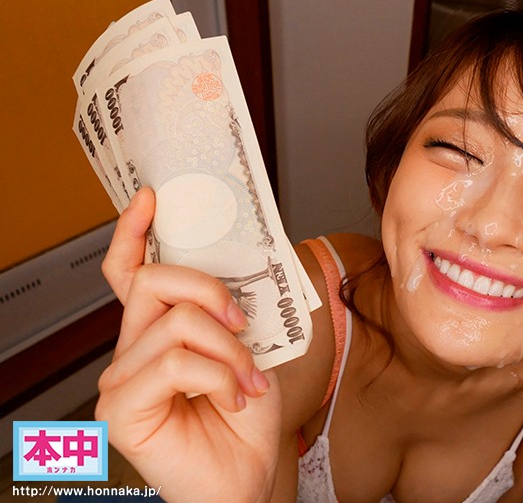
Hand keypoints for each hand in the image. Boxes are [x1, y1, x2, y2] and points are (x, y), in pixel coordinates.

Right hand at [96, 188, 281, 501]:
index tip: (152, 199)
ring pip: (176, 323)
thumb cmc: (246, 418)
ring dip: (229, 351)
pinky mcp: (121, 408)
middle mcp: (133, 350)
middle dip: (211, 292)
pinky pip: (176, 362)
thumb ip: (229, 312)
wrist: (249, 476)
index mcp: (159, 332)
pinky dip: (220, 377)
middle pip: (153, 280)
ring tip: (247, 382)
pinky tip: (233, 400)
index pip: (131, 274)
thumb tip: (236, 269)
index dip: (134, 233)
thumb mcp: (249, 349)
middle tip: (242, 325)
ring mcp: (122, 379)